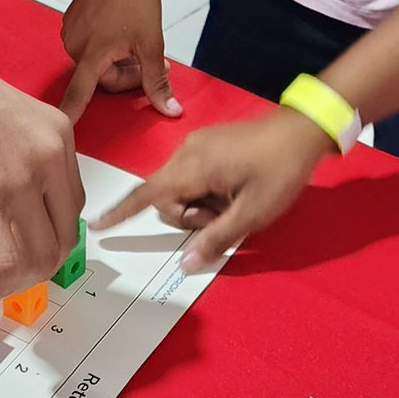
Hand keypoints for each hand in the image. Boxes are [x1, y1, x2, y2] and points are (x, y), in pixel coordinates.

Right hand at [0, 52, 83, 294]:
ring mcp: (21, 179)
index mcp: (59, 137)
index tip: (32, 242)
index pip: (72, 205)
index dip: (52, 233)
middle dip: (43, 262)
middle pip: (65, 235)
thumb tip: (30, 211)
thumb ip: (33, 160)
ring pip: (42, 256)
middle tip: (18, 267)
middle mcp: (49, 158)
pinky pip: (7, 259)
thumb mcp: (20, 120)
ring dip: (22, 277)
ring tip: (2, 277)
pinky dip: (1, 282)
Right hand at [59, 0, 178, 120]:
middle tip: (154, 64)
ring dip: (118, 60)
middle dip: (127, 75)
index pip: (78, 95)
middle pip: (101, 78)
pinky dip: (107, 46)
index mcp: (92, 54)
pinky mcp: (71, 19)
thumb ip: (157, 81)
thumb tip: (170, 111)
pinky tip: (123, 31)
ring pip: (96, 62)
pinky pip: (89, 45)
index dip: (71, 115)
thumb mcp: (152, 43)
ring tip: (140, 44)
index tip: (60, 131)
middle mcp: (74, 45)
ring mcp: (71, 31)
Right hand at [92, 107, 330, 271]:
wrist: (302, 132)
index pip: (147, 194)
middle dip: (187, 215)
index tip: (97, 224)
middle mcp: (188, 152)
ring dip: (199, 203)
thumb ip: (215, 239)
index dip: (121, 212)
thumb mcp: (251, 214)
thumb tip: (184, 265)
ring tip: (234, 202)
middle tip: (223, 218)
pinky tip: (234, 189)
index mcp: (193, 167)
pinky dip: (206, 189)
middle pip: (165, 195)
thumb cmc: (278, 173)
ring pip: (179, 185)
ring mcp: (199, 144)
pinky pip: (193, 173)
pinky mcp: (210, 142)